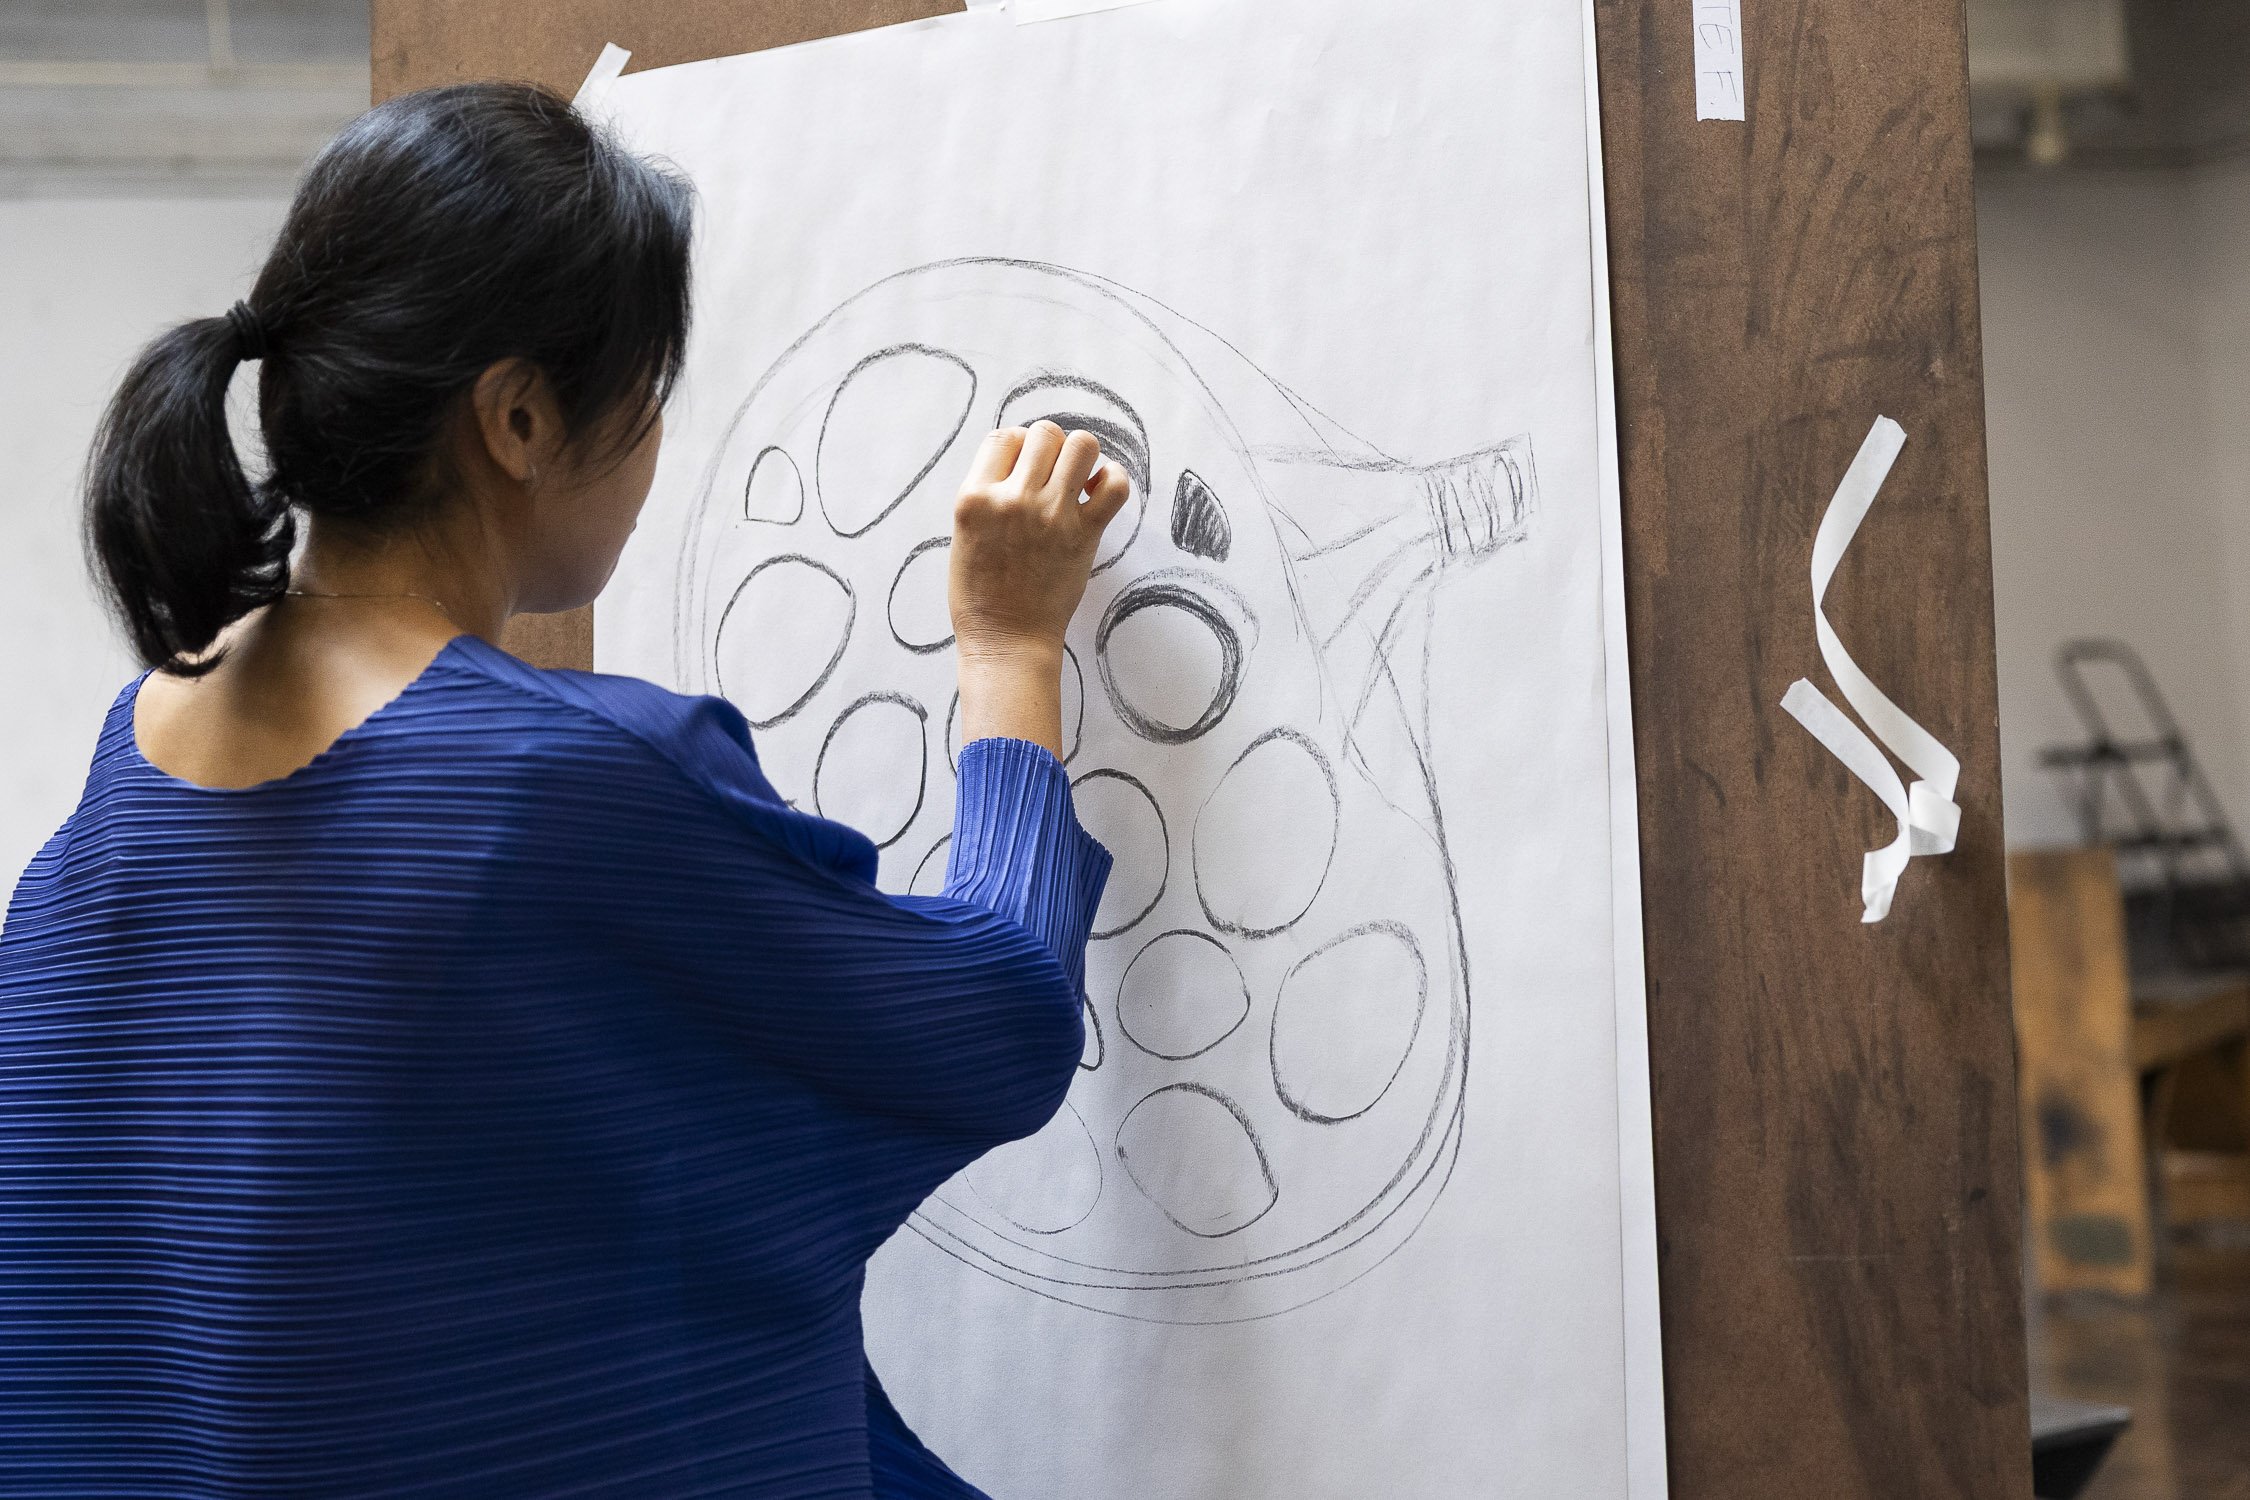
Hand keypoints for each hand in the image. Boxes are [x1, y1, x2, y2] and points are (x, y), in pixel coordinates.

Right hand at [950, 421, 1131, 755]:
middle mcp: (1012, 499)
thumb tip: (1020, 462)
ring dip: (1082, 457)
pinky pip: (1114, 485)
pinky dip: (1113, 480)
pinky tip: (1098, 493)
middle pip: (1045, 433)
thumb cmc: (981, 597)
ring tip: (1076, 480)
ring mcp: (1051, 515)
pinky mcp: (1084, 534)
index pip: (1003, 437)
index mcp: (974, 498)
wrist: (1007, 643)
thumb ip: (986, 495)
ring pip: (1081, 445)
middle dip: (1051, 448)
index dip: (1018, 446)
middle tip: (1050, 475)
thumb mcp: (964, 536)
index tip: (1023, 468)